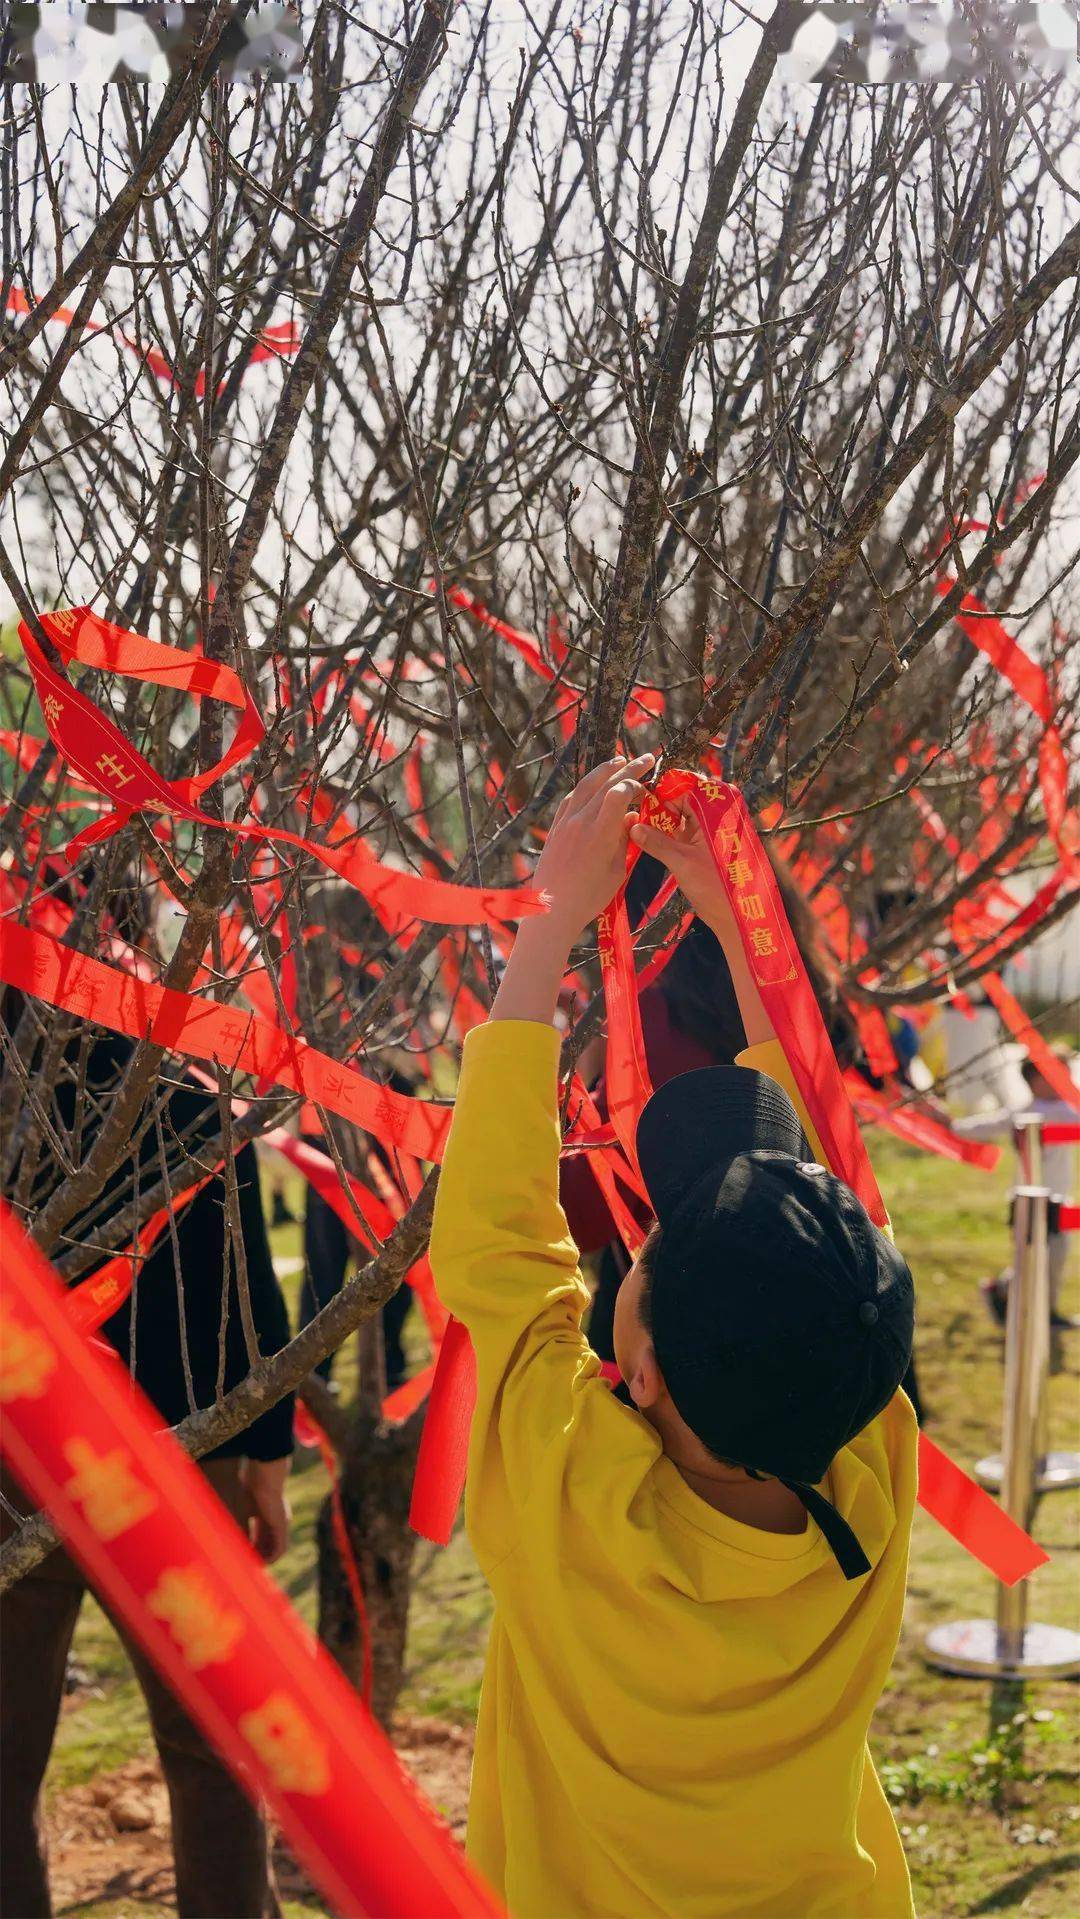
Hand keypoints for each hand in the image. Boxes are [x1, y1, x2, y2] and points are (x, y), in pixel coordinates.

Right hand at [239, 1456, 290, 1563]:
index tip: (243, 1557)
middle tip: (248, 1567)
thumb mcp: (244, 1513)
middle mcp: (276, 1520)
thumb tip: (239, 1544)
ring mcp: (281, 1524)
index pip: (261, 1535)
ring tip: (254, 1568)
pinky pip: (280, 1548)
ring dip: (266, 1559)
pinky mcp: (283, 1527)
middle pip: (269, 1543)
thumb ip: (243, 1529)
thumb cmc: (250, 1491)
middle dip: (259, 1555)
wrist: (262, 1479)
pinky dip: (272, 1557)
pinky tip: (262, 1563)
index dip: (253, 1547)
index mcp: (266, 1514)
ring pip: (276, 1548)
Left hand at [533, 753, 655, 942]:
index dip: (636, 784)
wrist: (553, 910)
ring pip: (585, 785)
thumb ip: (624, 839)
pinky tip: (593, 784)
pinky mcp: (555, 828)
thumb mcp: (617, 870)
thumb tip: (631, 817)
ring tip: (619, 760)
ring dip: (604, 770)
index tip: (646, 789)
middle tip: (647, 758)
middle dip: (628, 767)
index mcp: (600, 833)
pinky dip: (585, 787)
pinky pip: (571, 799)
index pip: (619, 792)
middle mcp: (580, 821)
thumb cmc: (590, 897)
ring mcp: (565, 823)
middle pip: (605, 783)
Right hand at [629, 794, 732, 938]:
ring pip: (681, 815)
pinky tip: (649, 837)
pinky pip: (681, 830)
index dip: (666, 793)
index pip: (688, 790)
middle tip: (641, 813)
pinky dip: (667, 832)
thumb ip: (657, 843)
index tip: (644, 800)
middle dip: (663, 806)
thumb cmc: (714, 887)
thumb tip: (633, 827)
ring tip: (641, 825)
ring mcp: (707, 832)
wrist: (732, 914)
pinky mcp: (701, 845)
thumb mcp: (681, 862)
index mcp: (716, 815)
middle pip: (684, 799)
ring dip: (663, 820)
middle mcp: (714, 818)